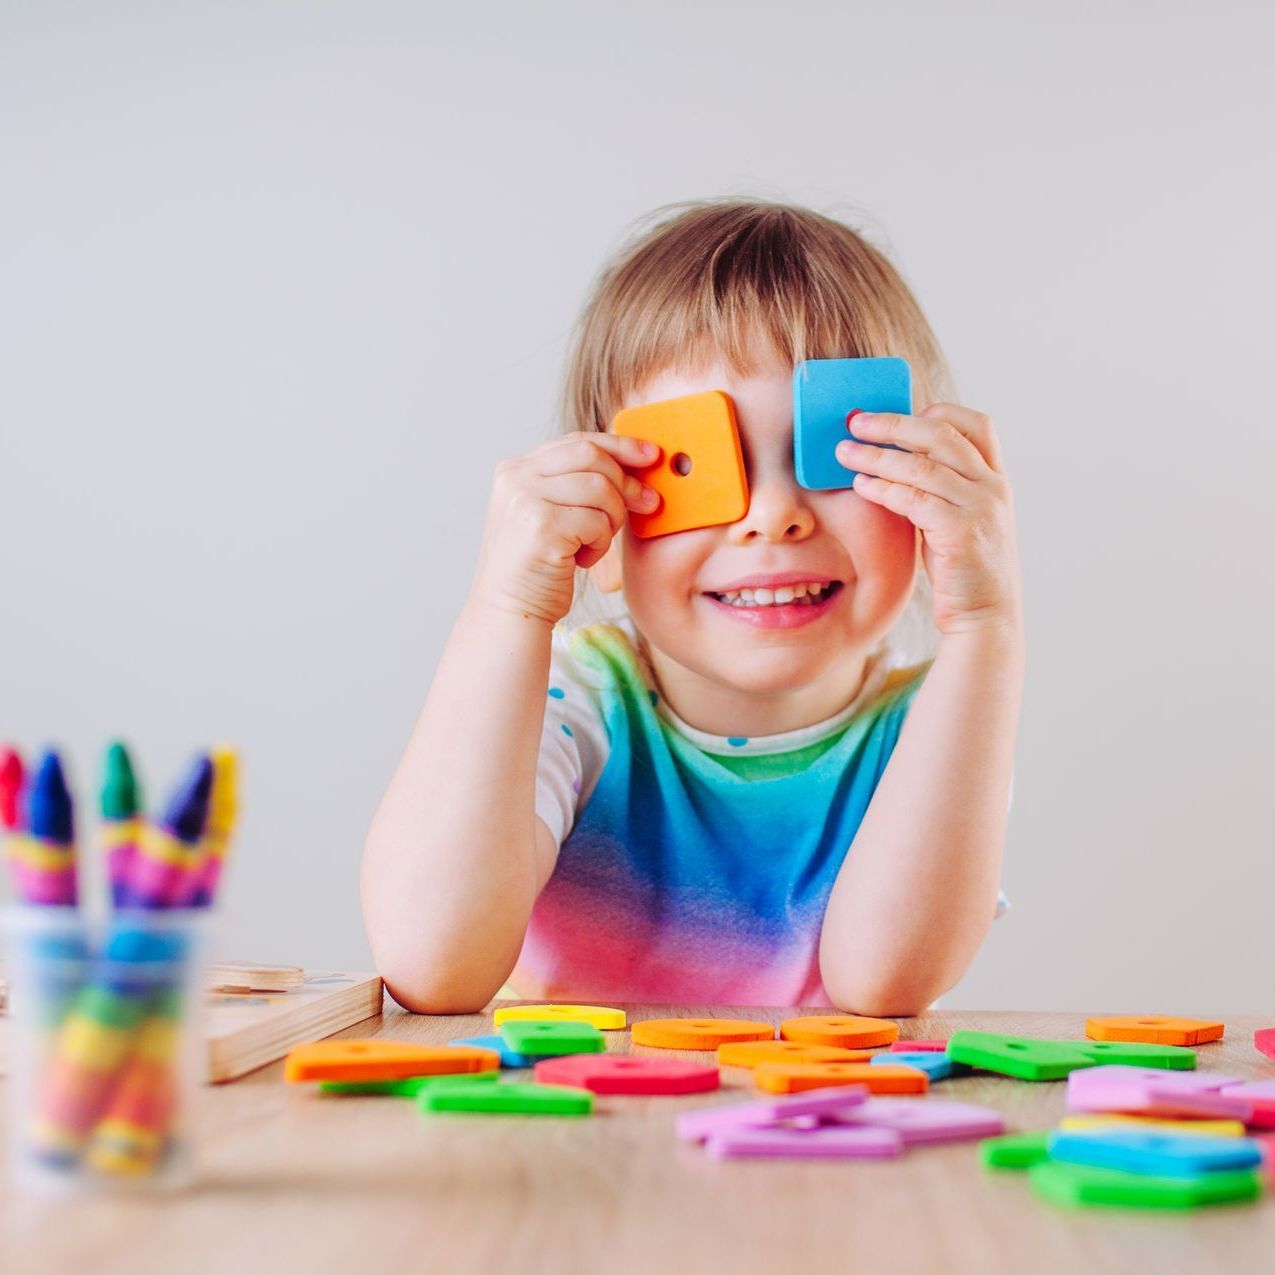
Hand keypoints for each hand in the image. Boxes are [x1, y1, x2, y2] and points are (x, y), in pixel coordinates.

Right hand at [470, 431, 661, 625]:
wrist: (510, 610)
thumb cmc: (538, 566)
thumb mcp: (549, 512)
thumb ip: (574, 483)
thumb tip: (633, 461)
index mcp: (516, 468)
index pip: (578, 441)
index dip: (619, 445)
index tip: (650, 455)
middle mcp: (516, 478)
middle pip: (592, 457)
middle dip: (626, 481)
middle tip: (647, 503)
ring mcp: (526, 500)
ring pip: (600, 489)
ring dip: (611, 519)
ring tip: (595, 543)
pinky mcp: (542, 527)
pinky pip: (597, 521)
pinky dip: (600, 544)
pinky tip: (582, 560)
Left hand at [835, 404, 1021, 638]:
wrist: (983, 616)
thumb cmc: (960, 568)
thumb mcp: (953, 517)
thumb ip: (936, 488)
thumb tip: (890, 460)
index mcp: (994, 479)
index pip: (976, 424)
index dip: (934, 412)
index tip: (895, 416)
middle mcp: (992, 487)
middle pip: (941, 435)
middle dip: (893, 424)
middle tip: (855, 422)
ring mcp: (980, 509)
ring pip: (923, 465)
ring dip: (877, 455)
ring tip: (843, 452)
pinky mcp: (961, 533)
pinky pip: (914, 499)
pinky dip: (883, 488)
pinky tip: (860, 485)